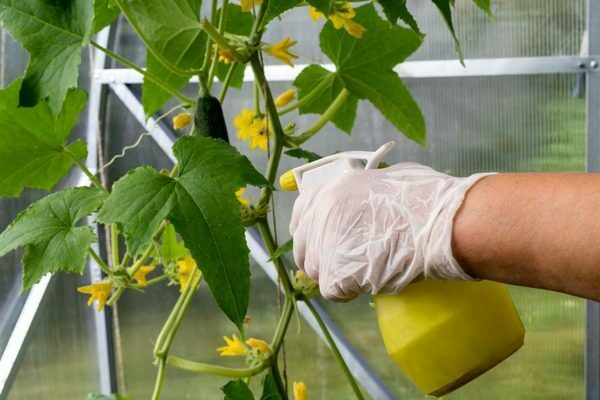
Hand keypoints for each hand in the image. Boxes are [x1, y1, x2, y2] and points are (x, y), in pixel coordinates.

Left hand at [289, 163, 492, 300]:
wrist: (439, 223)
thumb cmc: (424, 197)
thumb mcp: (385, 178)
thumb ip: (362, 192)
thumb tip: (362, 201)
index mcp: (332, 189)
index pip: (301, 214)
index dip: (309, 230)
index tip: (319, 239)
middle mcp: (322, 214)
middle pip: (303, 246)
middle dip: (319, 256)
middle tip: (341, 264)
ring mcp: (326, 245)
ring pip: (315, 271)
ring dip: (333, 275)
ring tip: (359, 273)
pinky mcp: (337, 274)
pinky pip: (332, 290)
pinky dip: (347, 292)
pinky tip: (365, 284)